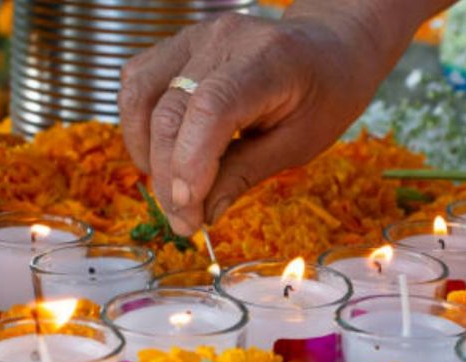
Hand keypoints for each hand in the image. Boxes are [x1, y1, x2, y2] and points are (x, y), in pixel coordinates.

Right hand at [118, 13, 389, 234]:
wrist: (327, 50)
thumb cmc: (323, 95)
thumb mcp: (300, 144)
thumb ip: (246, 173)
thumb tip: (203, 212)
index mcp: (269, 60)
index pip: (211, 108)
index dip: (190, 164)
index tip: (189, 212)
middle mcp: (224, 40)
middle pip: (171, 110)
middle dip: (170, 177)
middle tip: (185, 222)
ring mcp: (195, 36)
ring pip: (141, 96)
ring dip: (147, 154)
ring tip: (174, 191)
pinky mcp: (177, 44)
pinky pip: (138, 84)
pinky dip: (141, 127)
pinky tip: (164, 156)